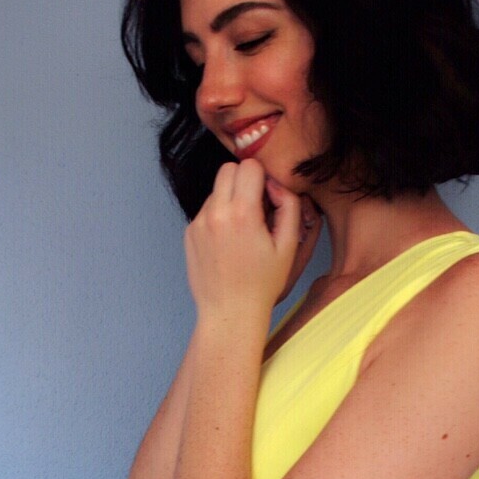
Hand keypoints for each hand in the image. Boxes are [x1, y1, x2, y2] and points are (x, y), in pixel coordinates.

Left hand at [183, 159, 313, 316]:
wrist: (229, 313)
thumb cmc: (262, 284)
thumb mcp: (289, 245)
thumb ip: (289, 206)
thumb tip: (275, 185)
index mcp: (242, 214)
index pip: (249, 165)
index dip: (262, 177)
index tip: (268, 198)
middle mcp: (215, 213)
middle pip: (228, 169)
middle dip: (244, 180)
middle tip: (255, 208)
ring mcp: (198, 223)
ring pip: (216, 190)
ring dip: (230, 200)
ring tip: (242, 231)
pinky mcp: (189, 233)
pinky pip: (206, 210)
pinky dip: (218, 217)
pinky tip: (228, 242)